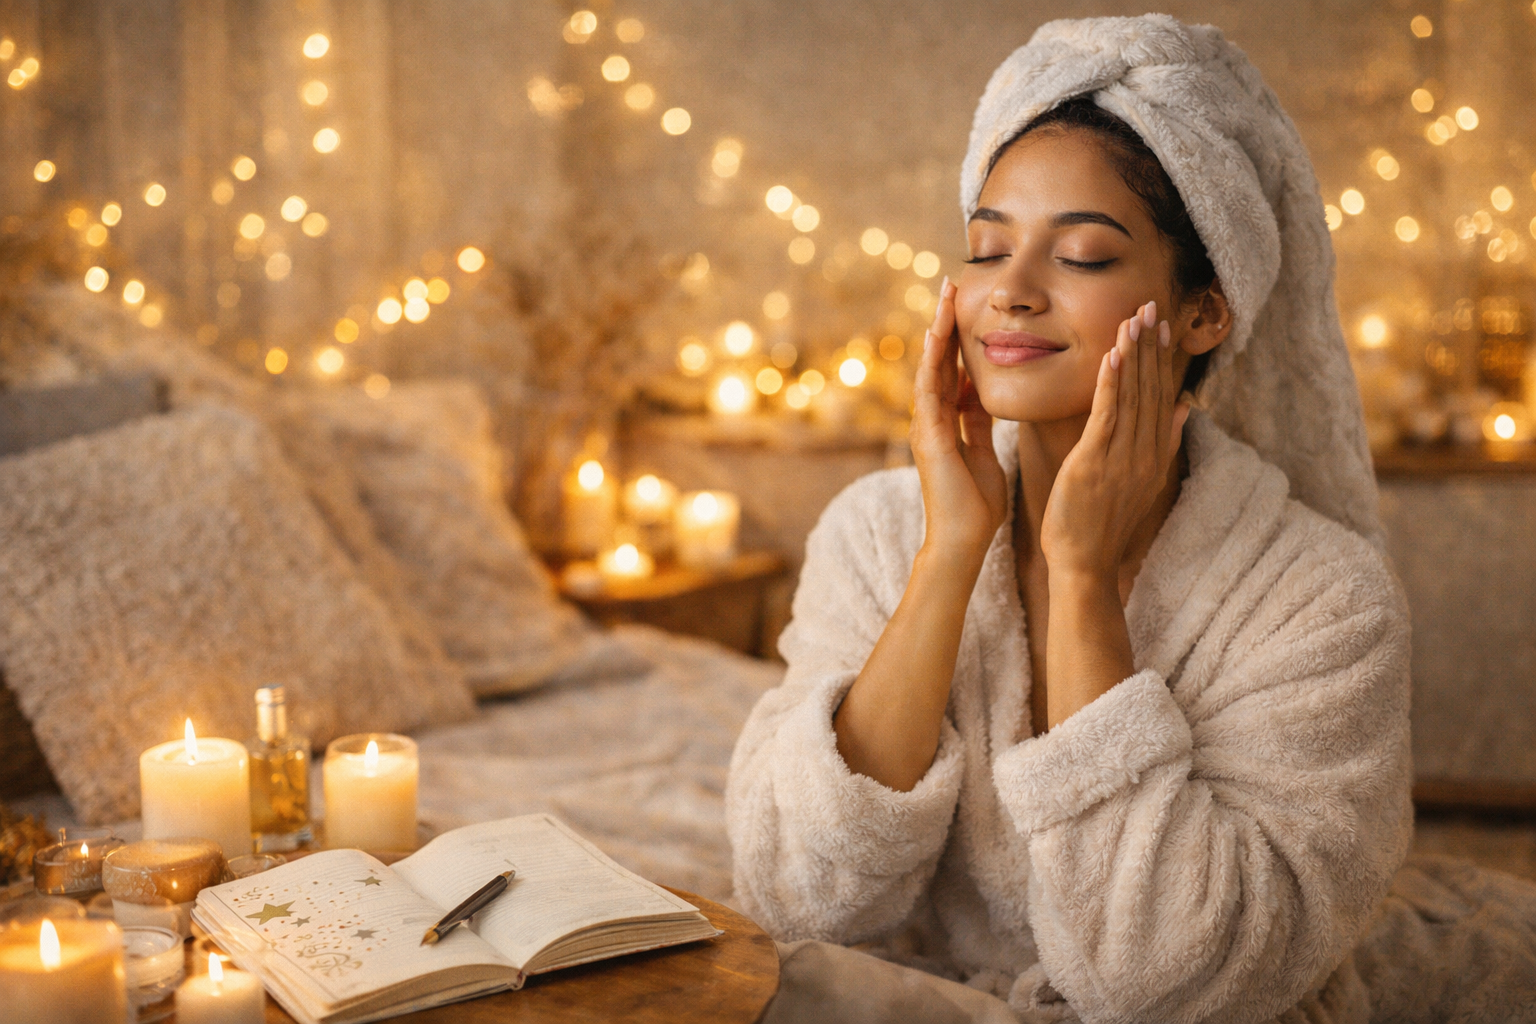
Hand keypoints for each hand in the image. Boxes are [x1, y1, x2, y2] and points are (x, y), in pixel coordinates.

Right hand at [910, 277, 1007, 560]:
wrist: (963, 540)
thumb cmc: (976, 504)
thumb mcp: (984, 451)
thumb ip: (979, 422)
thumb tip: (983, 393)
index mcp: (949, 421)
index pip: (954, 369)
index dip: (959, 337)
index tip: (966, 305)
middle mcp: (933, 418)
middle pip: (939, 360)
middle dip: (945, 323)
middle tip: (950, 283)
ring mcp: (927, 427)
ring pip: (931, 369)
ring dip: (937, 333)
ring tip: (943, 298)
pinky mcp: (930, 438)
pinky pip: (929, 393)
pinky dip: (931, 364)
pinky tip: (935, 339)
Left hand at [1041, 301, 1190, 579]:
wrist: (1085, 564)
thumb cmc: (1102, 523)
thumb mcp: (1139, 479)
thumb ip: (1163, 440)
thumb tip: (1183, 405)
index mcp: (1154, 455)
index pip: (1161, 397)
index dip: (1161, 360)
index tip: (1162, 326)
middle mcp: (1145, 453)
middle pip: (1151, 390)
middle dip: (1151, 347)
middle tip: (1151, 306)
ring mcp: (1123, 458)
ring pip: (1132, 397)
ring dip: (1134, 355)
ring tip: (1134, 319)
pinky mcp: (1096, 463)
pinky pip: (1107, 415)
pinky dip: (1111, 384)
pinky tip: (1113, 356)